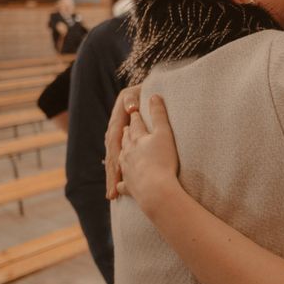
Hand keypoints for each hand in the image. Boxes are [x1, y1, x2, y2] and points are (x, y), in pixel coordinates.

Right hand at [105, 85, 141, 198]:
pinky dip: (118, 173)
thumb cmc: (137, 94)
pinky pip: (118, 160)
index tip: (117, 176)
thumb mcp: (133, 94)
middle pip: (111, 158)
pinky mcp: (120, 144)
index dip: (115, 162)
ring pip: (113, 161)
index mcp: (115, 125)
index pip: (114, 146)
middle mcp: (113, 135)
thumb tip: (131, 108)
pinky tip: (119, 187)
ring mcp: (116, 140)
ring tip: (112, 195)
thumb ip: (131, 100)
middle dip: (111, 176)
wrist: (136, 94)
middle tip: (112, 195)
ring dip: (113, 178)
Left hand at [116, 95, 180, 212]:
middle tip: (125, 130)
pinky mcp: (129, 186)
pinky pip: (123, 184)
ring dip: (120, 155)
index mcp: (136, 139)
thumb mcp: (164, 133)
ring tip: (120, 154)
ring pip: (119, 160)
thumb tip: (154, 96)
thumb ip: (158, 114)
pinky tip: (120, 186)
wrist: (155, 188)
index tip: (135, 112)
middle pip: (124, 141)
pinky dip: (121, 183)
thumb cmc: (162, 160)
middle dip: (125, 134)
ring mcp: (126, 170)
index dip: (136, 118)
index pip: (135, 125)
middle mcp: (126, 153)